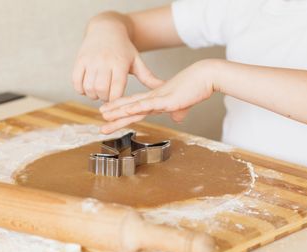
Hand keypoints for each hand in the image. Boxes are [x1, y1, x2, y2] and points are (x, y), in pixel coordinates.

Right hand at [72, 14, 162, 101]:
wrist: (106, 29)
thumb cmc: (124, 49)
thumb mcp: (137, 61)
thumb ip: (148, 77)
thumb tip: (164, 88)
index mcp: (120, 64)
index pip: (116, 89)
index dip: (116, 100)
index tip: (118, 100)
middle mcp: (104, 62)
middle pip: (101, 90)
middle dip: (104, 98)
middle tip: (108, 96)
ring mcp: (90, 61)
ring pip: (88, 88)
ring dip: (93, 95)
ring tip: (98, 92)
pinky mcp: (79, 60)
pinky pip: (76, 82)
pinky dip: (81, 89)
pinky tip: (88, 87)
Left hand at [99, 60, 215, 133]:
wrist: (206, 76)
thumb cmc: (197, 88)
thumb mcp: (185, 103)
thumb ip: (179, 111)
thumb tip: (177, 119)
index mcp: (156, 99)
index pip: (135, 106)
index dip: (121, 111)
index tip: (109, 115)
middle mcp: (153, 98)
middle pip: (130, 107)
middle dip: (114, 114)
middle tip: (99, 119)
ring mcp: (158, 99)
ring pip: (134, 107)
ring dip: (118, 112)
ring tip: (104, 115)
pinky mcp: (166, 100)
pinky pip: (148, 105)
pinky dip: (135, 108)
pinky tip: (124, 112)